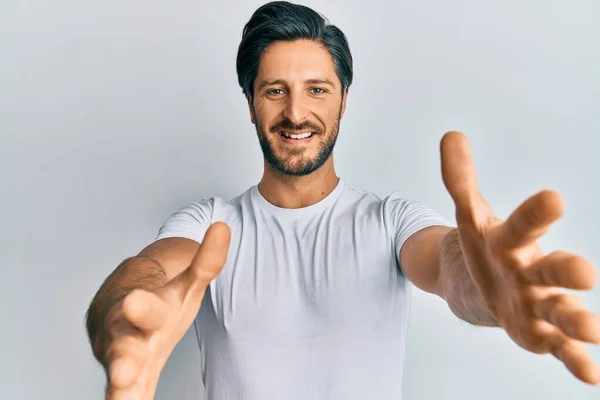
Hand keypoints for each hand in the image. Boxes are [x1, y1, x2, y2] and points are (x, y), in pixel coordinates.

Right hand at [100, 222, 230, 399]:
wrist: (117, 309)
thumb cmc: (158, 298)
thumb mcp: (185, 283)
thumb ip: (205, 262)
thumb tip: (224, 227)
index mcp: (145, 308)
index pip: (146, 307)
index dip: (142, 305)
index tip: (135, 302)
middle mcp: (127, 335)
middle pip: (122, 346)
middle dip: (123, 358)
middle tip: (123, 371)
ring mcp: (123, 361)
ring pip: (117, 375)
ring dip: (119, 388)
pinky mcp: (126, 382)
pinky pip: (127, 396)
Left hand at [440, 131, 599, 384]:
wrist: (482, 282)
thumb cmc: (482, 246)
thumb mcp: (466, 214)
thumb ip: (459, 179)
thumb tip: (452, 136)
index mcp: (514, 240)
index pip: (525, 223)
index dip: (536, 213)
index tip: (553, 199)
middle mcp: (533, 270)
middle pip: (550, 270)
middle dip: (566, 271)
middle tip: (585, 273)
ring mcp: (537, 303)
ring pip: (560, 310)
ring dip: (576, 320)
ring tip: (591, 329)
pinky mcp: (536, 332)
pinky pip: (557, 347)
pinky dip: (575, 359)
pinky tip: (591, 373)